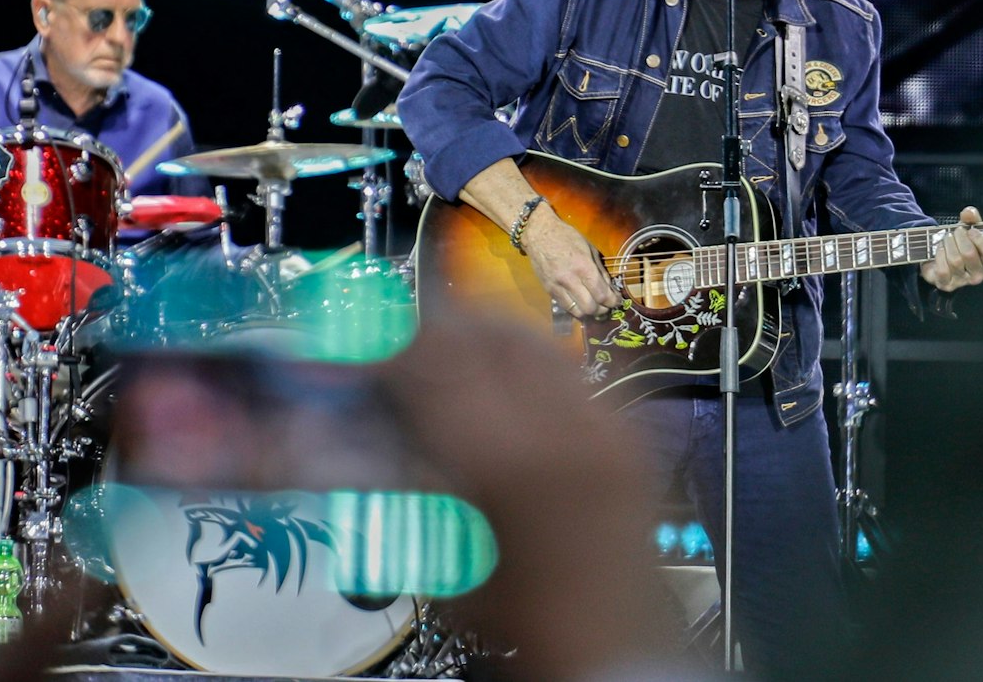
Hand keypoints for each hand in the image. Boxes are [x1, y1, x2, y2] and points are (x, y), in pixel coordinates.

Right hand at [381, 304, 679, 680]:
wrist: (616, 651)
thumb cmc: (520, 617)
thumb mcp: (444, 549)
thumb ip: (404, 473)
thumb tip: (352, 421)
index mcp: (510, 464)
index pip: (434, 361)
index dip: (386, 347)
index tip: (357, 356)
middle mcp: (567, 427)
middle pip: (485, 331)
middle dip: (432, 334)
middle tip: (398, 354)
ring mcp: (607, 424)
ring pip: (531, 338)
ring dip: (480, 338)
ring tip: (450, 362)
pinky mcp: (629, 432)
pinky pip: (571, 368)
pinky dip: (527, 364)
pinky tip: (506, 386)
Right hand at [523, 207, 619, 319]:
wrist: (538, 233)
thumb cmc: (566, 236)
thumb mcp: (589, 248)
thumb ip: (600, 270)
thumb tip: (609, 287)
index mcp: (583, 267)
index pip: (602, 294)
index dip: (613, 301)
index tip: (616, 301)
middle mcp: (570, 280)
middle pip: (590, 307)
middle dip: (602, 309)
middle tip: (606, 305)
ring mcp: (557, 286)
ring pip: (577, 311)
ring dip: (589, 312)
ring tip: (594, 306)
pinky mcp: (548, 289)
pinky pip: (565, 306)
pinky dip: (576, 308)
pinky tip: (580, 302)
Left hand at [920, 206, 982, 291]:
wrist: (939, 257)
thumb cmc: (961, 244)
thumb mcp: (969, 230)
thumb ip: (972, 219)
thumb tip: (969, 212)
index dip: (982, 242)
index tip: (971, 231)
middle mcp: (979, 276)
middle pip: (969, 254)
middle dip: (959, 238)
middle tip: (955, 232)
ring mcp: (962, 282)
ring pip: (954, 260)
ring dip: (948, 245)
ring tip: (946, 239)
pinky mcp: (946, 285)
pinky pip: (943, 270)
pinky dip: (939, 256)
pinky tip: (940, 250)